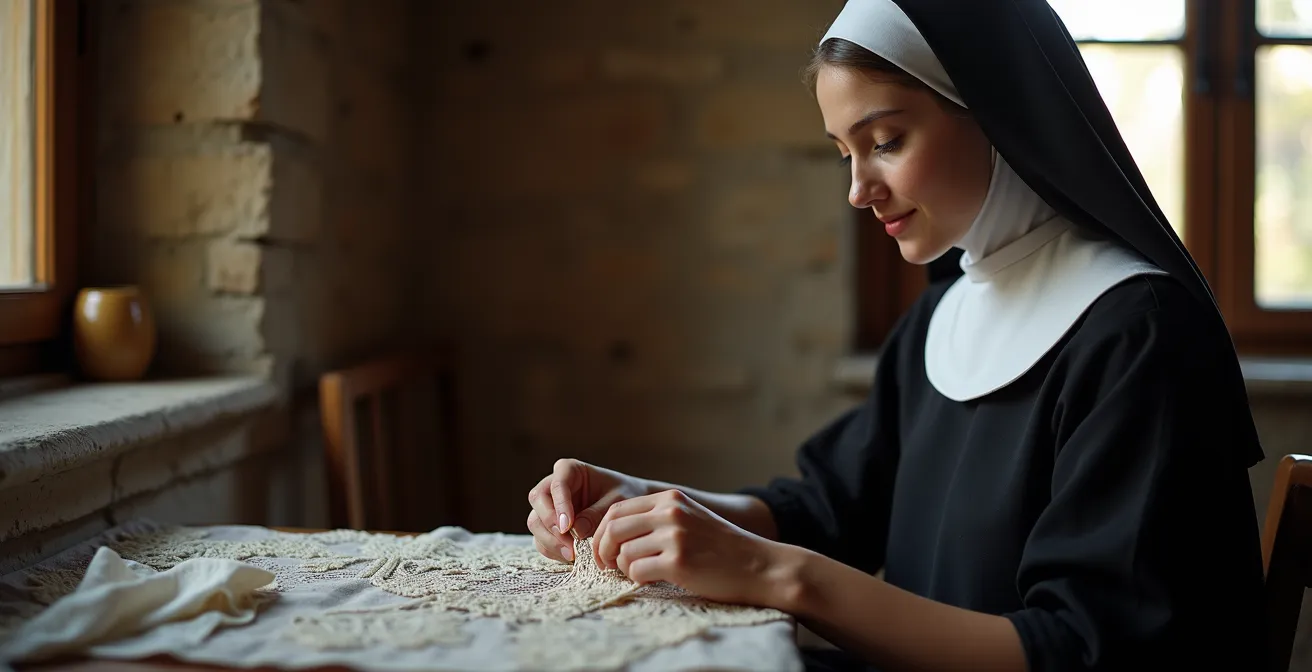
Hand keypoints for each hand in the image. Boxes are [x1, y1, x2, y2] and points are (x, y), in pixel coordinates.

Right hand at [526, 459, 648, 562]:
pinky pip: (541, 539)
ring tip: (573, 555)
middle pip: (538, 500)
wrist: (628, 509)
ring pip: (535, 521)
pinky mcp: (549, 526)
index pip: (557, 484)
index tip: (567, 526)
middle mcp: (553, 485)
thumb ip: (598, 513)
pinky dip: (552, 550)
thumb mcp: (617, 501)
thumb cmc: (624, 496)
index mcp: (569, 470)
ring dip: (550, 541)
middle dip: (550, 524)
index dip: (559, 505)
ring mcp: (549, 506)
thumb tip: (576, 530)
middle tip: (569, 544)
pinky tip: (571, 557)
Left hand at [593, 489, 786, 606]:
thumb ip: (657, 518)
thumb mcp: (689, 518)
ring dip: (624, 568)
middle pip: (613, 528)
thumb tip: (611, 532)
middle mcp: (670, 513)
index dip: (601, 532)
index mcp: (670, 499)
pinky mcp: (679, 562)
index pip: (617, 510)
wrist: (758, 565)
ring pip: (623, 552)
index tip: (604, 550)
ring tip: (639, 573)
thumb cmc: (720, 548)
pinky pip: (637, 571)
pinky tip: (652, 579)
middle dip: (602, 550)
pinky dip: (637, 579)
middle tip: (607, 566)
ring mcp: (675, 536)